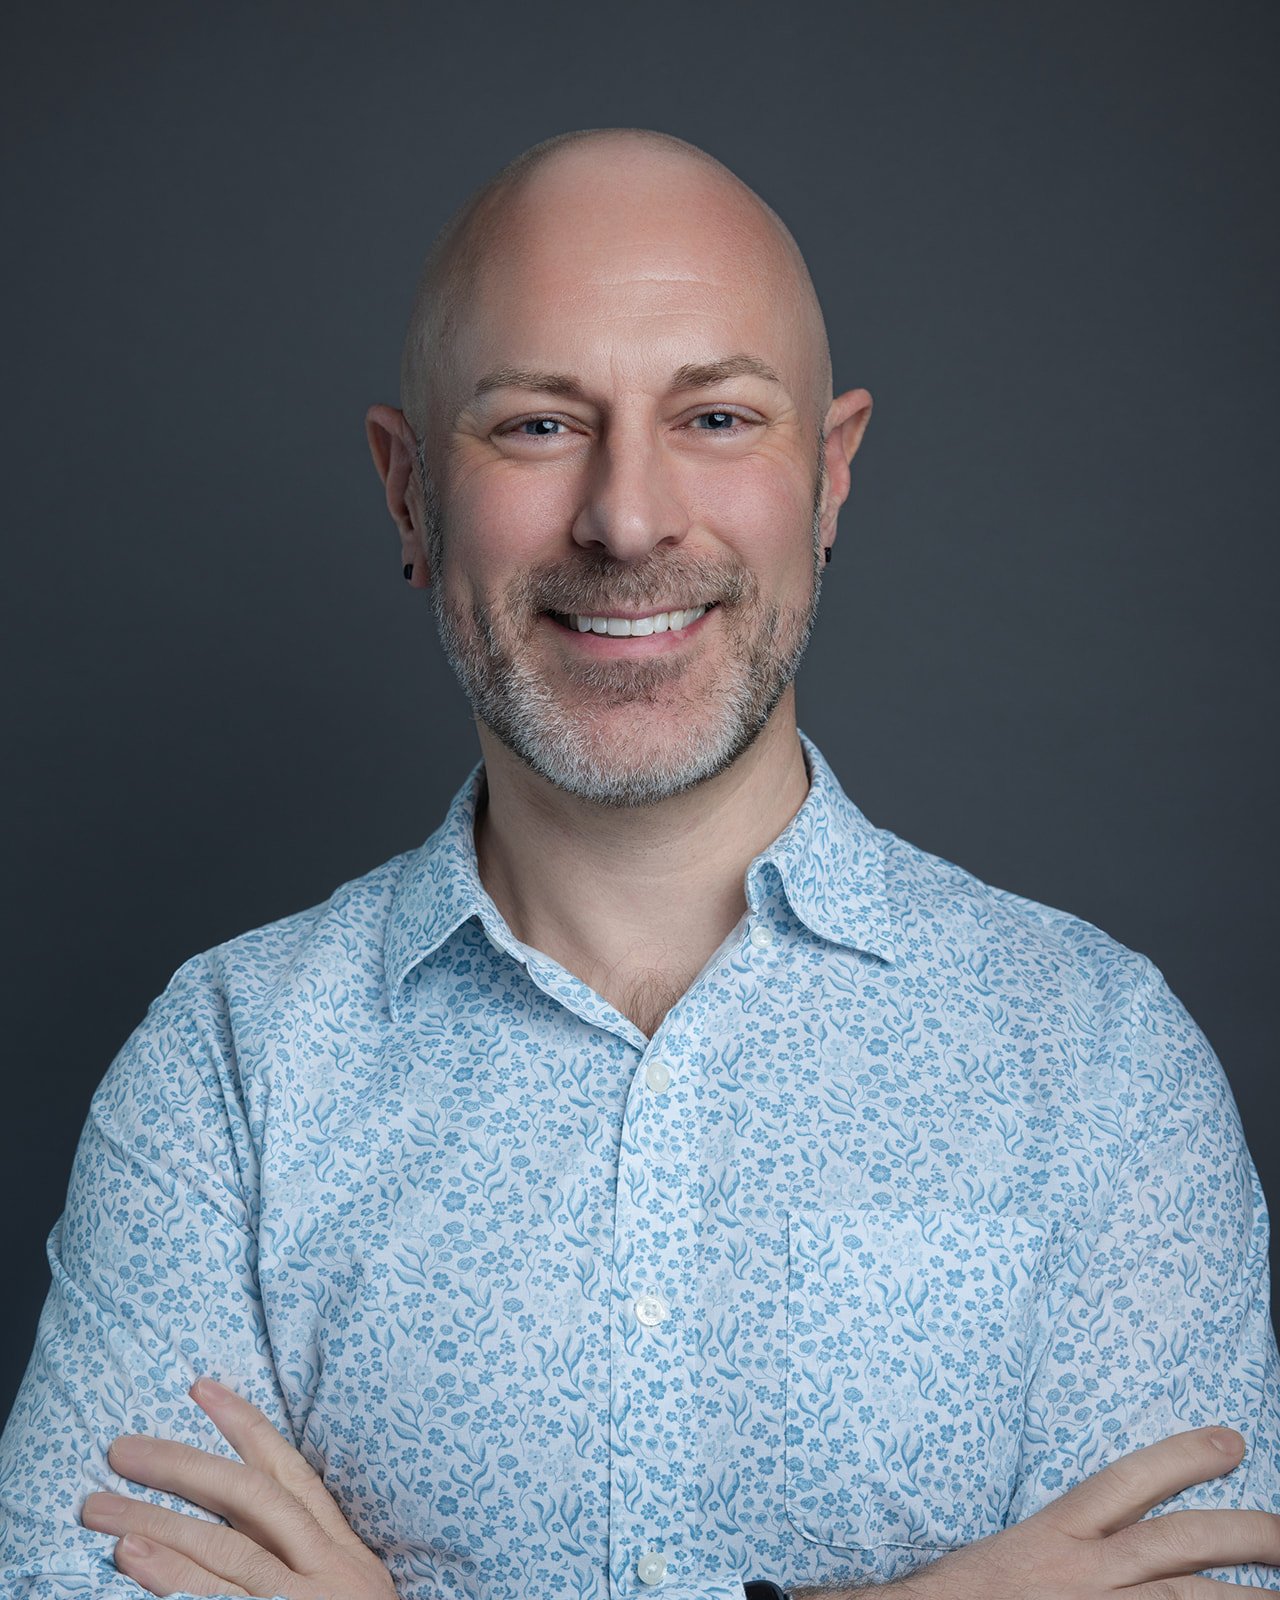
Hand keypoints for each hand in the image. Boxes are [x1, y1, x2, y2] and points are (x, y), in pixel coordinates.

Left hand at [79, 1376, 397, 1598]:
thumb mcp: (344, 1594)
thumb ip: (300, 1555)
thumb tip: (232, 1518)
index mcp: (347, 1555)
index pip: (292, 1475)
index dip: (245, 1427)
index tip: (199, 1388)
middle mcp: (333, 1574)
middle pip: (252, 1501)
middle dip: (182, 1467)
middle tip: (119, 1449)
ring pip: (230, 1553)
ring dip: (158, 1525)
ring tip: (102, 1509)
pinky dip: (176, 1584)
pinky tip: (133, 1566)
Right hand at [838, 1426, 1277, 1598]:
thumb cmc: (963, 1597)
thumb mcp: (1011, 1553)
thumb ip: (1065, 1542)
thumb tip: (1119, 1536)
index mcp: (1056, 1534)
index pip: (1130, 1481)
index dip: (1184, 1457)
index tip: (1232, 1442)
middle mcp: (1082, 1570)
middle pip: (1182, 1541)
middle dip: (1247, 1532)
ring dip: (1248, 1596)